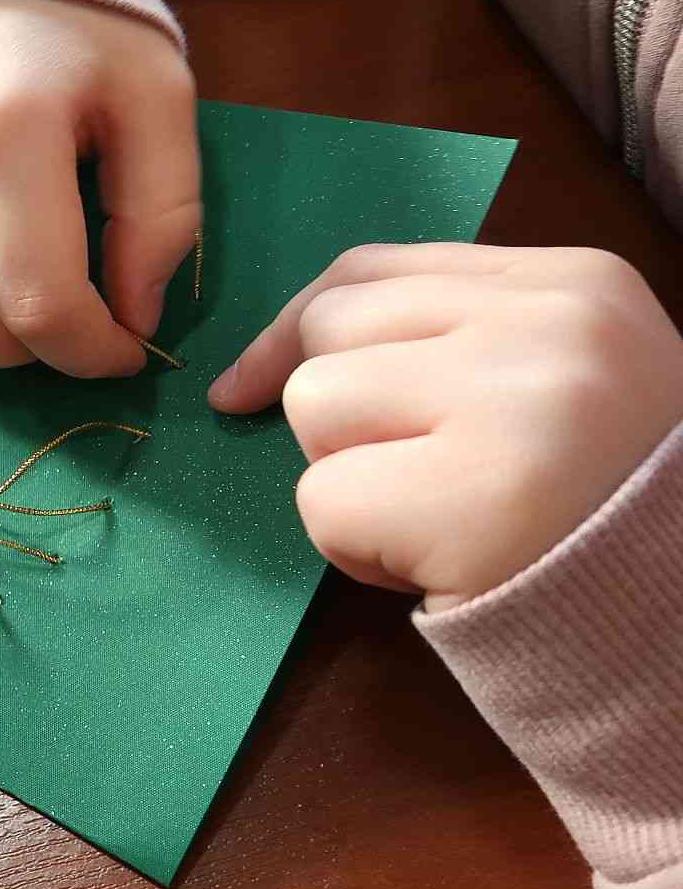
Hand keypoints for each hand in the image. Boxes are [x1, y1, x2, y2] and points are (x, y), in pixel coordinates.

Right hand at [0, 0, 200, 374]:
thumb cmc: (76, 27)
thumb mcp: (157, 99)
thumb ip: (163, 215)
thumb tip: (133, 319)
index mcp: (5, 135)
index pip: (39, 301)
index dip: (94, 351)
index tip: (128, 346)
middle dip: (16, 353)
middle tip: (62, 311)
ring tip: (14, 284)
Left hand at [211, 243, 682, 610]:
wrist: (681, 619)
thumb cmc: (595, 502)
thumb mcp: (548, 378)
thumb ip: (436, 339)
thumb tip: (248, 369)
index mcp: (573, 282)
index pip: (372, 269)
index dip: (296, 328)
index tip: (250, 379)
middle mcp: (550, 325)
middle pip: (329, 326)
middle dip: (337, 411)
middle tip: (416, 475)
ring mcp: (516, 407)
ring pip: (312, 403)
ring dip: (345, 478)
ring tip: (435, 517)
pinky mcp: (476, 500)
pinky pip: (321, 500)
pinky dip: (354, 548)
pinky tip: (436, 564)